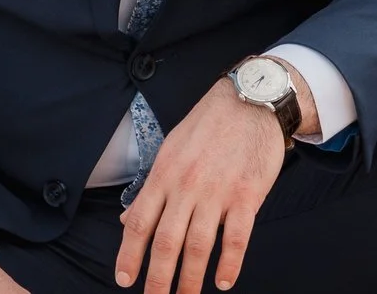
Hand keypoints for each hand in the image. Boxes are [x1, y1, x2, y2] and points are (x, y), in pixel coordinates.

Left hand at [113, 77, 290, 292]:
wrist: (251, 100)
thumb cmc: (209, 124)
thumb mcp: (171, 149)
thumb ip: (151, 187)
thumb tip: (128, 220)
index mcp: (164, 174)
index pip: (140, 222)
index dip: (129, 255)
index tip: (124, 280)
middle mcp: (187, 185)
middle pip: (166, 241)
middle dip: (158, 278)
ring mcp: (217, 192)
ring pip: (198, 246)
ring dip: (190, 279)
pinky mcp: (247, 195)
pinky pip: (236, 238)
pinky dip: (229, 264)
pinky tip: (223, 281)